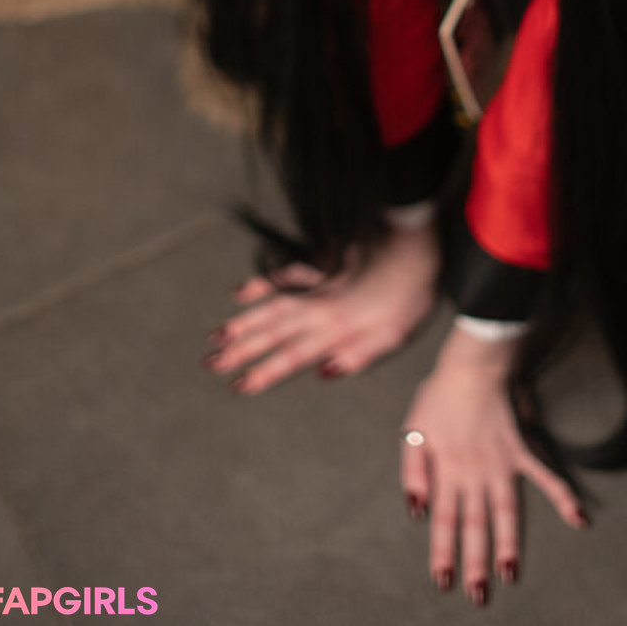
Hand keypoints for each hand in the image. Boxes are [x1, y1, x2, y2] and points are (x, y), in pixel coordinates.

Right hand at [203, 223, 439, 391]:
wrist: (415, 240)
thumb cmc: (412, 291)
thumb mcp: (397, 333)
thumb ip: (360, 354)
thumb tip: (324, 372)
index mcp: (339, 328)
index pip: (294, 356)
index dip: (266, 372)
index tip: (239, 386)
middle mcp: (321, 307)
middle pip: (274, 332)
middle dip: (242, 350)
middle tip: (211, 364)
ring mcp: (318, 284)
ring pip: (273, 306)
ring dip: (244, 322)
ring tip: (217, 337)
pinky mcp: (323, 264)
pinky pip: (286, 275)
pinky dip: (262, 283)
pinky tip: (240, 293)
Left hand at [400, 326, 587, 603]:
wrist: (474, 363)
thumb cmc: (441, 394)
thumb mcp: (413, 430)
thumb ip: (413, 473)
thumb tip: (417, 512)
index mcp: (447, 470)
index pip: (443, 521)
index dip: (443, 553)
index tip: (445, 582)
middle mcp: (475, 473)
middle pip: (475, 525)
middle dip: (476, 563)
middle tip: (479, 596)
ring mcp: (502, 463)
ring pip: (507, 512)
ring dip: (509, 544)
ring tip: (511, 575)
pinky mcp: (523, 450)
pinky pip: (546, 476)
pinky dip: (563, 497)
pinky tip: (579, 520)